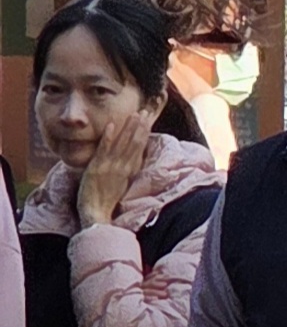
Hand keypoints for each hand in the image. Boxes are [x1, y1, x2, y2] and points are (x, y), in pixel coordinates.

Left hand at [75, 110, 149, 229]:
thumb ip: (126, 171)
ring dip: (129, 128)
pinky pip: (103, 150)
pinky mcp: (97, 168)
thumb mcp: (121, 185)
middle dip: (141, 127)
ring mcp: (110, 167)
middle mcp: (123, 167)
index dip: (144, 134)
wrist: (96, 214)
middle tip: (146, 112)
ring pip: (122, 144)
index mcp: (129, 171)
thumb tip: (131, 160)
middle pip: (135, 144)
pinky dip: (108, 137)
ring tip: (135, 114)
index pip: (139, 148)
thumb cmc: (106, 202)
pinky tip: (111, 125)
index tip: (148, 121)